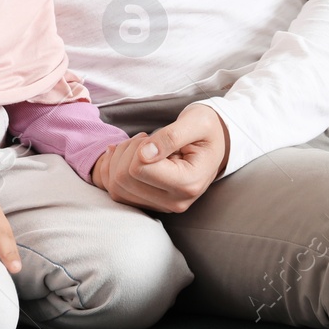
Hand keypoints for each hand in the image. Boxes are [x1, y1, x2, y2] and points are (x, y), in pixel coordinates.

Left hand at [91, 104, 229, 212]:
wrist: (214, 143)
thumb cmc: (207, 130)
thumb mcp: (197, 122)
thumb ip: (171, 137)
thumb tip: (143, 154)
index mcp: (189, 183)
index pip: (139, 169)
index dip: (137, 147)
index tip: (150, 137)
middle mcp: (175, 202)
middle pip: (124, 181)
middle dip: (126, 152)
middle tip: (143, 139)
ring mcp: (162, 206)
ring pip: (117, 188)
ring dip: (119, 161)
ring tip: (139, 147)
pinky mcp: (151, 204)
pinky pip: (118, 192)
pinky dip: (114, 171)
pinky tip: (126, 155)